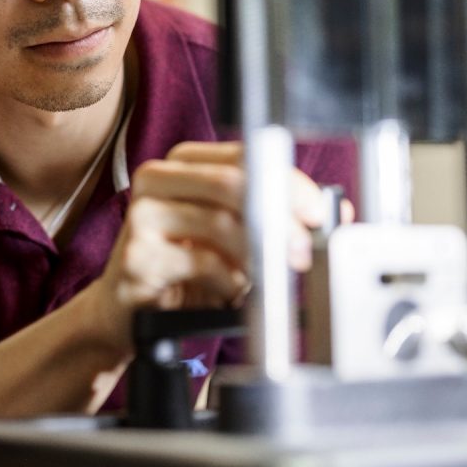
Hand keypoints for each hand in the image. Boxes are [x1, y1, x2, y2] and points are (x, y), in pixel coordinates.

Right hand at [90, 141, 346, 347]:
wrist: (128, 310)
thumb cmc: (184, 269)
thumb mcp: (234, 239)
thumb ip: (278, 220)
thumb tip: (338, 211)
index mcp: (182, 164)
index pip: (243, 155)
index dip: (287, 182)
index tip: (317, 213)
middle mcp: (156, 179)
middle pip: (232, 182)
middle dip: (278, 219)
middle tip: (302, 250)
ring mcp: (141, 215)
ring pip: (219, 223)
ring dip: (257, 256)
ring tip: (268, 277)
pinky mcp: (136, 256)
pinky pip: (202, 262)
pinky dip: (228, 281)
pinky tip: (229, 292)